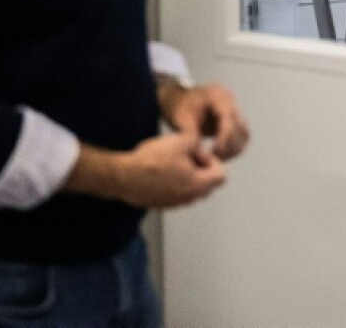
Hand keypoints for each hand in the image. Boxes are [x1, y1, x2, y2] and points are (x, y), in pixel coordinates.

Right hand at [108, 133, 225, 208]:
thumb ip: (196, 142)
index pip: (221, 176)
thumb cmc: (151, 161)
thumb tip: (198, 145)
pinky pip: (176, 193)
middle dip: (201, 168)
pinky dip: (174, 183)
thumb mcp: (181, 140)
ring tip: (172, 161)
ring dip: (188, 175)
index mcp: (198, 184)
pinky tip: (161, 170)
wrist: (124, 176)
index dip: (213, 160)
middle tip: (186, 155)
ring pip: (191, 189)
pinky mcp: (162, 204)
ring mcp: (175, 203)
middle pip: (207, 184)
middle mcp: (189, 198)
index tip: (198, 152)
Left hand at [159, 81, 249, 161]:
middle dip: (229, 146)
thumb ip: (190, 133)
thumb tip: (199, 150)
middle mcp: (230, 100)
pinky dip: (234, 148)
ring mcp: (235, 108)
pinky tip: (221, 155)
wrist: (181, 100)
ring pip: (244, 133)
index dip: (225, 137)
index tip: (215, 152)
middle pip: (240, 126)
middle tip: (215, 158)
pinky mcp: (236, 119)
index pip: (229, 118)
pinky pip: (242, 136)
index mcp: (216, 95)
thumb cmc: (180, 108)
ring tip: (218, 158)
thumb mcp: (182, 119)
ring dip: (234, 149)